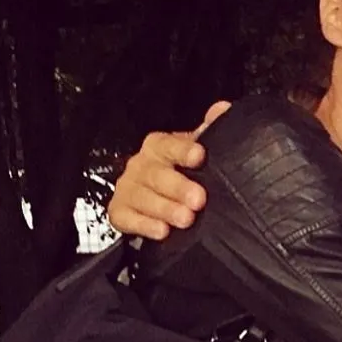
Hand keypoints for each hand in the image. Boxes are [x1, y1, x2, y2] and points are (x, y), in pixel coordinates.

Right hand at [108, 101, 231, 239]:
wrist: (159, 200)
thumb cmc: (182, 171)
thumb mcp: (197, 150)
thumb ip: (211, 130)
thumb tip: (222, 109)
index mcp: (159, 146)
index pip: (169, 144)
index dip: (183, 150)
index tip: (199, 157)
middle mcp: (140, 164)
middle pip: (156, 174)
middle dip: (178, 188)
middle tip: (198, 200)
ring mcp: (127, 188)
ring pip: (142, 197)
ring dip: (165, 209)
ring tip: (186, 220)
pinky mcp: (119, 212)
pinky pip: (126, 218)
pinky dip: (144, 225)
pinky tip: (162, 231)